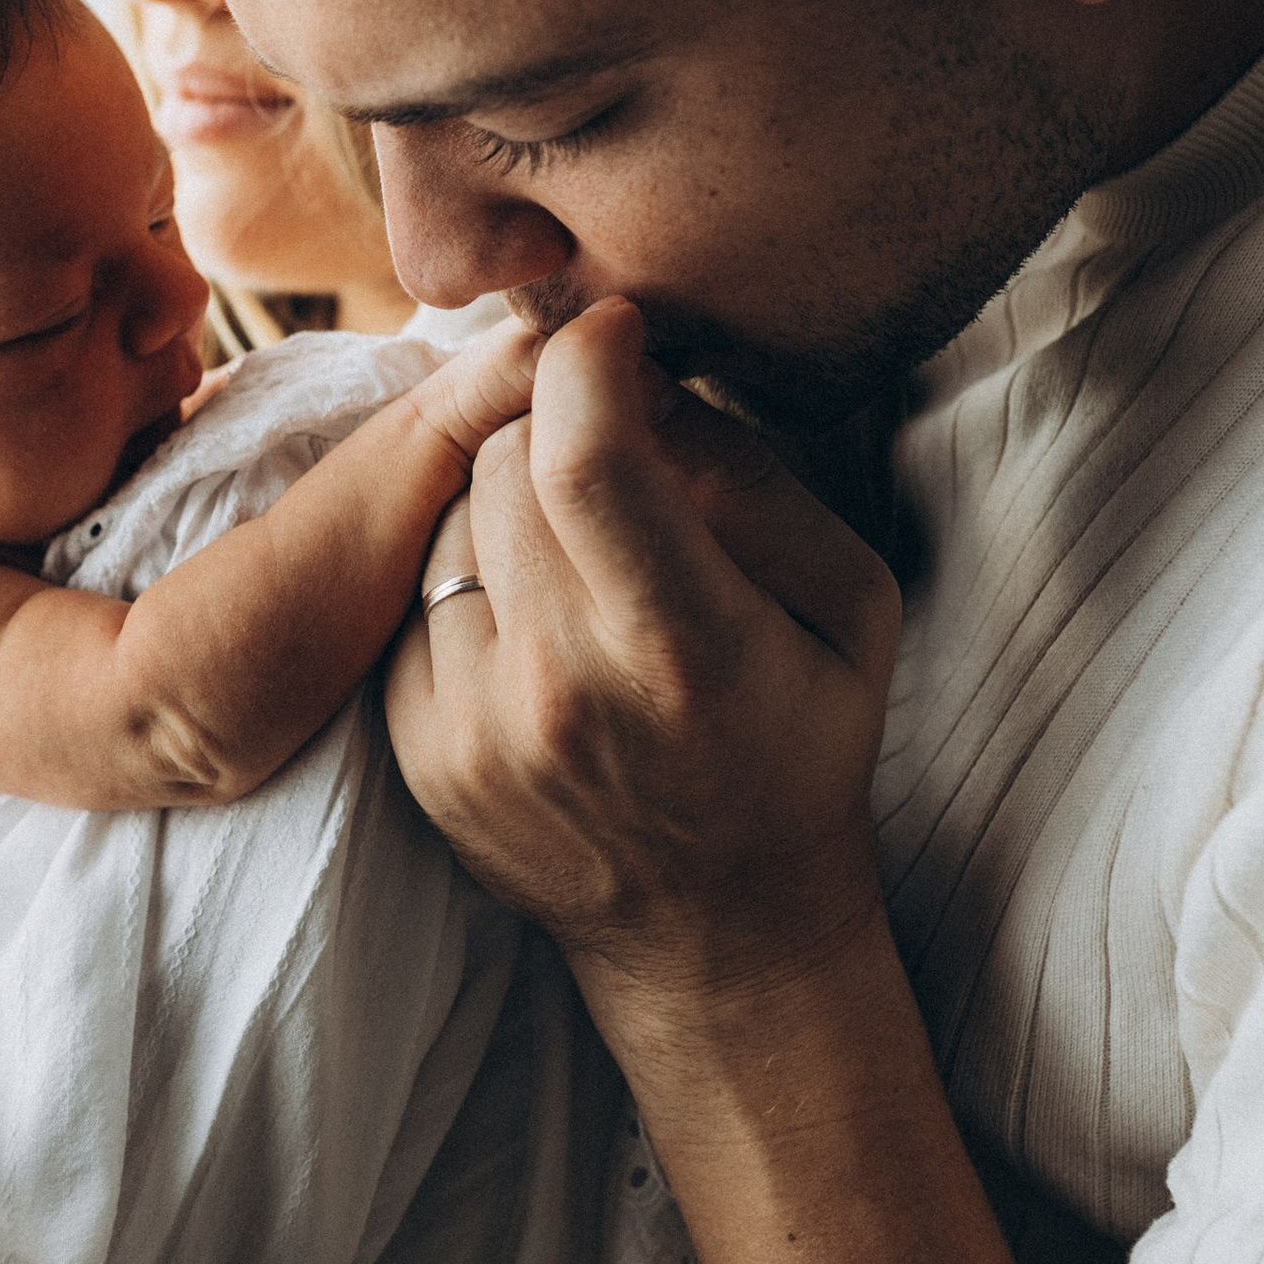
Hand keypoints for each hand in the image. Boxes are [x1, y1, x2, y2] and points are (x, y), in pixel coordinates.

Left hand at [385, 298, 899, 1042]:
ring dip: (507, 498)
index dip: (584, 358)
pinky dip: (469, 575)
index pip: (584, 458)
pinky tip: (537, 622)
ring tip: (580, 553)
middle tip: (612, 454)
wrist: (715, 930)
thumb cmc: (799, 744)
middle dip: (557, 424)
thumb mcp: (848, 603)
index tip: (612, 333)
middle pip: (505, 461)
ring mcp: (475, 727)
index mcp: (684, 650)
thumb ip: (751, 478)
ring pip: (447, 514)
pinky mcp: (416, 748)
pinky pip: (416, 592)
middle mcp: (562, 691)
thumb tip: (646, 382)